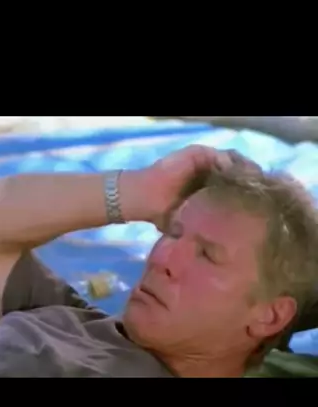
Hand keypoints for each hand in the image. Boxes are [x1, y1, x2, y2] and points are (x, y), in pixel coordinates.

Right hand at [121, 144, 257, 227]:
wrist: (141, 200)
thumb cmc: (161, 215)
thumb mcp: (189, 225)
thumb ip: (204, 230)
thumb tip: (222, 252)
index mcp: (210, 188)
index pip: (237, 187)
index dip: (250, 196)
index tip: (262, 208)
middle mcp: (209, 172)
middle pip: (240, 172)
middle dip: (252, 182)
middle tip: (263, 196)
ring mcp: (205, 162)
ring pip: (234, 162)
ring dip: (244, 173)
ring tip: (252, 188)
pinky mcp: (198, 154)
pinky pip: (221, 156)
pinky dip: (230, 166)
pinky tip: (236, 180)